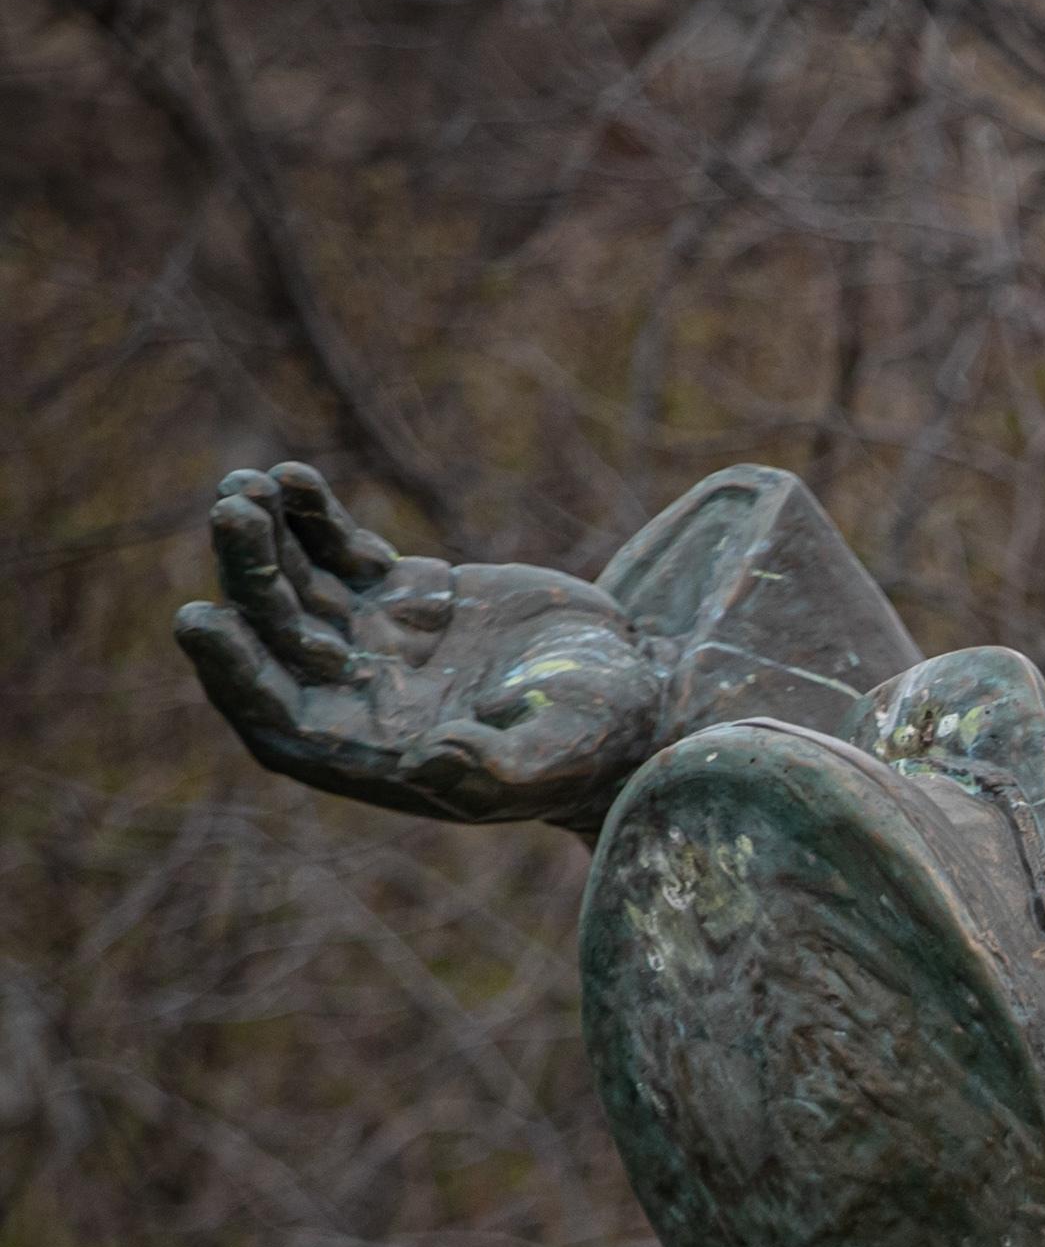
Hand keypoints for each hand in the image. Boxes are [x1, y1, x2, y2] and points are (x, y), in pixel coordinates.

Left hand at [174, 464, 661, 830]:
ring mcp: (377, 642)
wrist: (640, 692)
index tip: (202, 619)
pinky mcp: (404, 595)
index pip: (278, 717)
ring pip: (295, 588)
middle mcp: (361, 698)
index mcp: (378, 752)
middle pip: (275, 638)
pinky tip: (292, 479)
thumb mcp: (562, 753)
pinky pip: (339, 554)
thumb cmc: (604, 739)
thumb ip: (500, 767)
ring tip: (246, 486)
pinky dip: (313, 517)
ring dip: (265, 539)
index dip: (234, 673)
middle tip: (234, 514)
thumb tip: (432, 758)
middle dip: (249, 577)